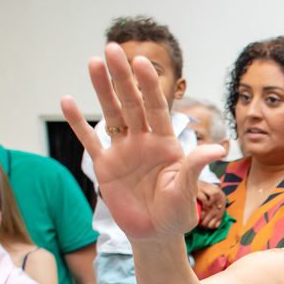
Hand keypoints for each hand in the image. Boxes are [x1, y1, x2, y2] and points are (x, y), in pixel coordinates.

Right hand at [60, 43, 225, 242]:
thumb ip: (195, 166)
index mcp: (166, 143)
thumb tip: (216, 149)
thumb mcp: (188, 190)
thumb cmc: (177, 213)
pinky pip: (90, 140)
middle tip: (112, 48)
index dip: (149, 86)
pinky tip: (67, 101)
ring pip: (111, 114)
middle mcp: (144, 141)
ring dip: (102, 89)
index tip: (142, 63)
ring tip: (93, 62)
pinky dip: (78, 123)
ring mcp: (123, 151)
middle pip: (131, 103)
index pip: (156, 108)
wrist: (156, 235)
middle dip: (122, 77)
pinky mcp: (105, 166)